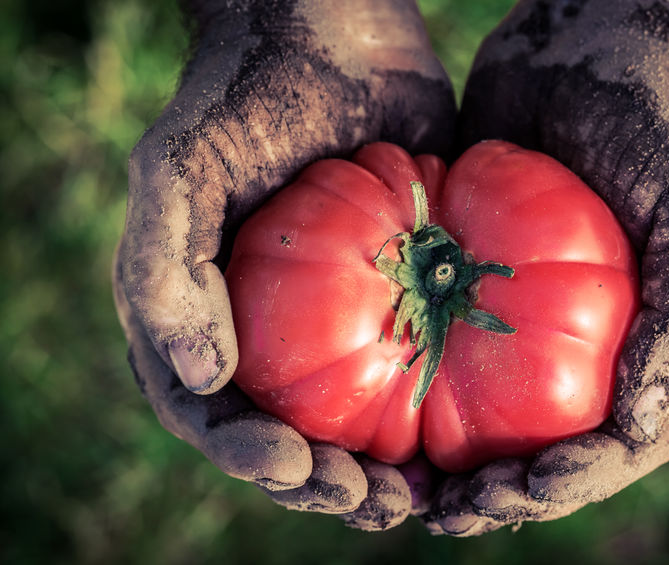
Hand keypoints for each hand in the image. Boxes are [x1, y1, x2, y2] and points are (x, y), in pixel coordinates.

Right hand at [114, 0, 454, 529]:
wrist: (330, 36)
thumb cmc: (245, 95)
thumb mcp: (183, 169)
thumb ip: (168, 269)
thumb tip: (203, 379)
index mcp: (200, 318)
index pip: (215, 416)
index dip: (254, 457)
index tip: (304, 471)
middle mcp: (264, 331)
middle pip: (288, 435)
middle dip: (327, 484)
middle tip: (378, 504)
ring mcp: (332, 318)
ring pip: (353, 419)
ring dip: (382, 470)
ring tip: (420, 497)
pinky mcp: (393, 295)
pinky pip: (412, 365)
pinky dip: (432, 410)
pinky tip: (463, 436)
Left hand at [419, 0, 668, 534]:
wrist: (601, 33)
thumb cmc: (668, 119)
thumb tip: (643, 431)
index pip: (628, 440)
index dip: (576, 481)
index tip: (518, 495)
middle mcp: (609, 339)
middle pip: (558, 440)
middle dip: (507, 487)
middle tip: (449, 510)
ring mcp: (546, 311)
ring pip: (502, 405)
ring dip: (458, 453)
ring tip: (409, 485)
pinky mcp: (493, 276)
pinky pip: (458, 341)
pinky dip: (426, 378)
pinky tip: (385, 402)